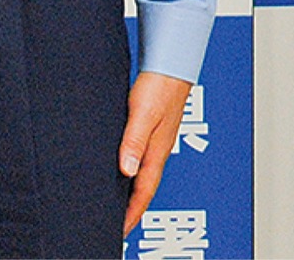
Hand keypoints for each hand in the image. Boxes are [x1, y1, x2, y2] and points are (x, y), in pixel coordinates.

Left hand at [119, 71, 189, 235]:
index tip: (121, 231)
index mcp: (157, 150)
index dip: (132, 213)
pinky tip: (127, 168)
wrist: (172, 62)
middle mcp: (159, 148)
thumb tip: (126, 170)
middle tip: (120, 227)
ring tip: (123, 205)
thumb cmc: (160, 84)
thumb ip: (134, 141)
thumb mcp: (143, 113)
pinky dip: (135, 171)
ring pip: (145, 173)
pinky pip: (144, 158)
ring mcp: (158, 139)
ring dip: (134, 192)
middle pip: (146, 187)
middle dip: (134, 209)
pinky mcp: (155, 127)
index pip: (144, 191)